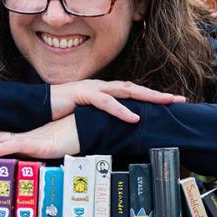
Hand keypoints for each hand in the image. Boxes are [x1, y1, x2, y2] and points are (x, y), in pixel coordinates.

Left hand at [0, 115, 79, 158]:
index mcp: (20, 140)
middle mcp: (20, 138)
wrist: (86, 130)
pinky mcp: (37, 144)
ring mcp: (27, 139)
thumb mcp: (46, 153)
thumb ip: (33, 159)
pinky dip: (1, 147)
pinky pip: (16, 145)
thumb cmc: (68, 141)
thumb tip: (23, 172)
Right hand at [50, 79, 185, 122]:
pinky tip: (134, 117)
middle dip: (158, 94)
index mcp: (104, 91)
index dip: (151, 97)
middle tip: (180, 100)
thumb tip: (116, 131)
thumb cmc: (61, 112)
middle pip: (135, 88)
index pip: (132, 92)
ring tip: (165, 103)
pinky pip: (106, 102)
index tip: (171, 103)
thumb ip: (102, 120)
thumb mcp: (87, 117)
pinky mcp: (83, 94)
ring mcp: (93, 88)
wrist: (37, 105)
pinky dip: (121, 110)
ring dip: (147, 97)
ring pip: (126, 91)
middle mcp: (102, 86)